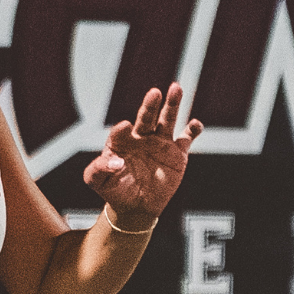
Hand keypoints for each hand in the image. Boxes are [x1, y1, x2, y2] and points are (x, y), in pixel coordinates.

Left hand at [81, 83, 201, 229]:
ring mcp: (160, 143)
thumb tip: (116, 161)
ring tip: (176, 88)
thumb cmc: (114, 190)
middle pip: (146, 117)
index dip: (121, 130)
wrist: (136, 205)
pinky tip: (195, 124)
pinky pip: (187, 138)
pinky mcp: (177, 153)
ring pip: (167, 119)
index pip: (120, 132)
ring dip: (172, 104)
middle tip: (154, 93)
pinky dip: (192, 130)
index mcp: (121, 141)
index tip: (125, 127)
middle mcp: (141, 137)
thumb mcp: (97, 181)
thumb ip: (98, 170)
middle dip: (150, 105)